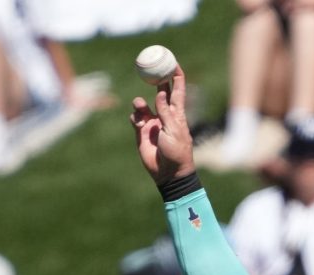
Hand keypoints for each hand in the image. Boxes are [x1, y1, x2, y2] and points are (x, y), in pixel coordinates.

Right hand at [130, 65, 194, 183]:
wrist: (168, 173)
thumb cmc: (176, 152)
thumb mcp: (173, 131)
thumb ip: (165, 112)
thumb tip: (161, 92)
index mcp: (177, 114)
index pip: (178, 89)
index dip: (176, 75)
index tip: (172, 61)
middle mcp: (165, 115)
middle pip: (161, 92)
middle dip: (156, 80)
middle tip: (150, 69)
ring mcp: (153, 123)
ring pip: (143, 105)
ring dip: (139, 103)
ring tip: (138, 105)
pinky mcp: (141, 132)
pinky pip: (135, 118)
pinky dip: (134, 117)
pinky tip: (137, 122)